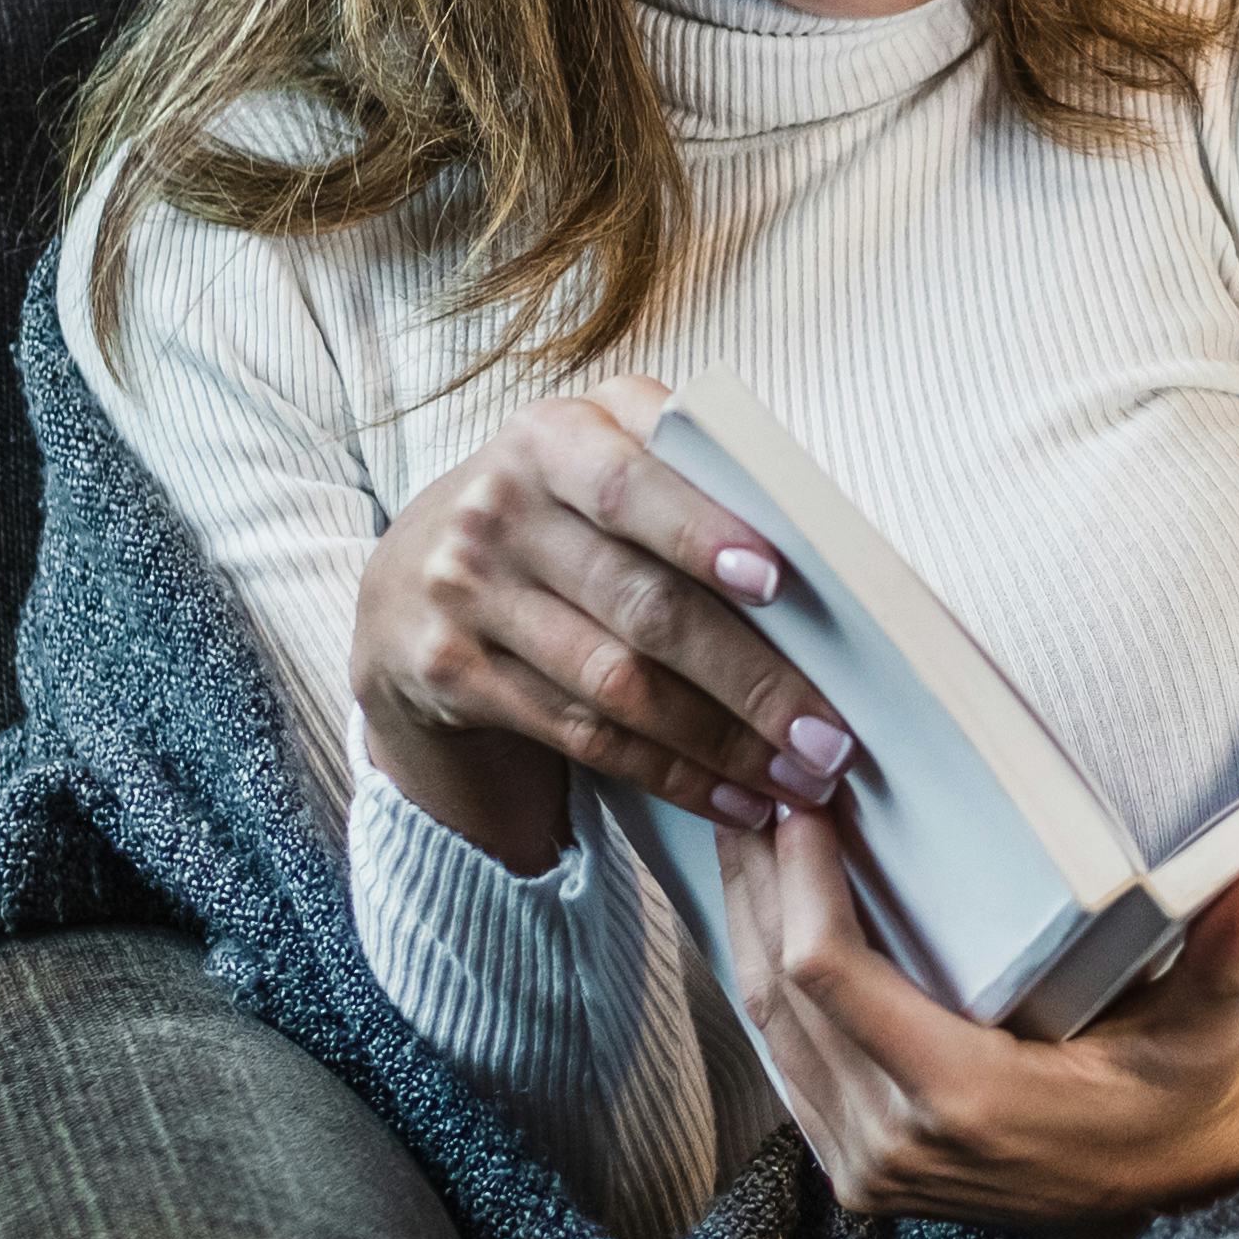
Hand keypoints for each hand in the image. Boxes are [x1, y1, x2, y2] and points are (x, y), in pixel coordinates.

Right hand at [344, 375, 855, 874]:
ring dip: (722, 744)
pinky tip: (735, 799)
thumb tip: (822, 534)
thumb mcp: (598, 453)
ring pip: (617, 686)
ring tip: (801, 780)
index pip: (631, 486)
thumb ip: (684, 467)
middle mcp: (497, 512)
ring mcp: (466, 596)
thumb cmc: (554, 513)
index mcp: (551, 438)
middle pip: (641, 606)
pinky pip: (582, 737)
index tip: (778, 582)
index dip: (701, 533)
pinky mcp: (453, 674)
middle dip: (750, 679)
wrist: (408, 581)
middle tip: (830, 736)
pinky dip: (671, 774)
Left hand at [722, 812, 1238, 1231]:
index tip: (802, 804)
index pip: (831, 976)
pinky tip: (767, 919)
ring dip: (747, 928)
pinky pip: (784, 1064)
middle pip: (776, 993)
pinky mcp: (855, 1171)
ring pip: (767, 1029)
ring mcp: (866, 1166)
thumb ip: (1222, 961)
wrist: (1162, 1205)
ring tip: (746, 836)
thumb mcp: (1202, 1037)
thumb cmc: (1171, 1109)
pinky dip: (767, 987)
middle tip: (752, 789)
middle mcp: (896, 1142)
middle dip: (756, 884)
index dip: (798, 882)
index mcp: (963, 1099)